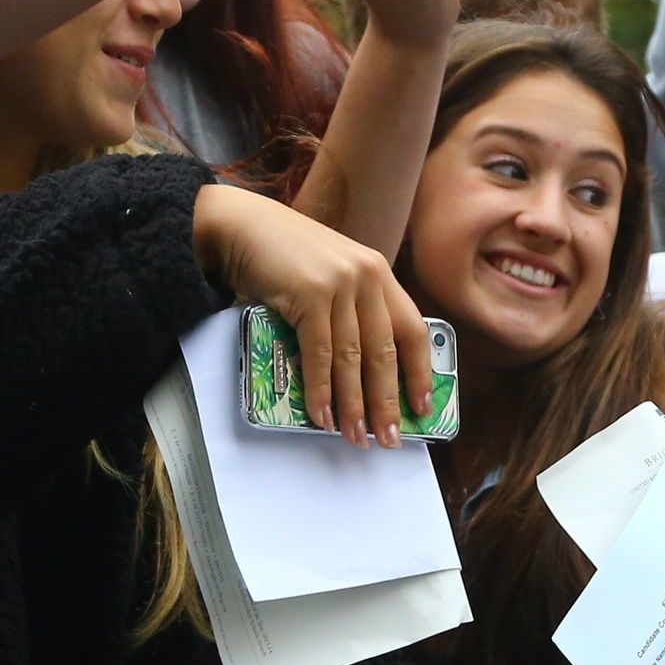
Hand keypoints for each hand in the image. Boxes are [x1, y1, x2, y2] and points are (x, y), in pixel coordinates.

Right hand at [191, 185, 432, 446]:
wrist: (242, 226)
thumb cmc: (283, 256)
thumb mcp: (331, 273)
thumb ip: (351, 309)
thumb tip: (362, 376)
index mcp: (379, 273)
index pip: (412, 329)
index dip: (420, 372)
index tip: (422, 407)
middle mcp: (367, 276)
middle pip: (385, 351)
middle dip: (387, 401)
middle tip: (388, 438)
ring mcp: (340, 284)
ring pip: (353, 359)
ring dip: (354, 405)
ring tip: (356, 437)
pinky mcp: (311, 294)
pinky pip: (321, 354)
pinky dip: (322, 390)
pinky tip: (323, 416)